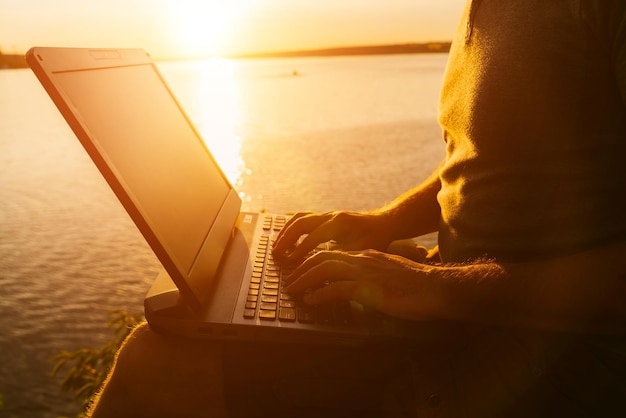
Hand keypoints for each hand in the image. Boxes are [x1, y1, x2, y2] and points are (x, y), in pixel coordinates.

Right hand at [272, 211, 393, 261]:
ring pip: (300, 218)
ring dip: (286, 232)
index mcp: (340, 224)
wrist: (385, 222)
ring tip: (277, 247)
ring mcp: (328, 214)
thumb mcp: (362, 251)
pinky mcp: (326, 217)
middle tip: (276, 254)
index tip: (290, 263)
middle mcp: (331, 216)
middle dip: (286, 239)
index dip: (300, 251)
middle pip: (301, 223)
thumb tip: (322, 268)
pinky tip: (286, 239)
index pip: (313, 237)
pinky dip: (292, 227)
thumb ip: (342, 257)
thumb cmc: (376, 239)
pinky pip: (304, 218)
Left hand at [284, 249, 438, 320]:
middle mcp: (362, 259)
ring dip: (305, 279)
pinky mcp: (369, 288)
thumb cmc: (416, 286)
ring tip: (293, 289)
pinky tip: (311, 301)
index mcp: (367, 256)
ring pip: (324, 269)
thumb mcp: (388, 276)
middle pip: (322, 257)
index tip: (301, 271)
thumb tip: (355, 289)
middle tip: (290, 280)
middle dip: (302, 268)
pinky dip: (320, 294)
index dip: (312, 261)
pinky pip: (337, 289)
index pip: (332, 253)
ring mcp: (365, 272)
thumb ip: (370, 278)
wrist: (436, 288)